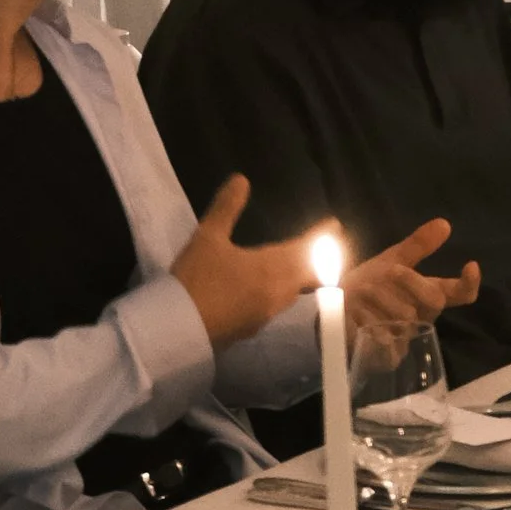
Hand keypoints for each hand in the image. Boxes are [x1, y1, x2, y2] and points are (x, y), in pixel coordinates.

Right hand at [172, 179, 327, 346]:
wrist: (177, 330)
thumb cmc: (196, 279)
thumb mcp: (207, 237)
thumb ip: (226, 208)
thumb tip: (241, 179)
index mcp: (271, 268)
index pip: (306, 249)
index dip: (321, 236)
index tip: (334, 226)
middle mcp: (277, 292)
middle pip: (306, 275)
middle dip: (317, 260)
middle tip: (326, 249)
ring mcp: (265, 315)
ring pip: (292, 293)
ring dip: (301, 279)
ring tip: (303, 268)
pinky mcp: (251, 329)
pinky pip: (275, 307)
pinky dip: (281, 294)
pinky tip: (270, 293)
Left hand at [344, 217, 480, 340]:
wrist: (337, 311)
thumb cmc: (369, 285)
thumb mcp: (391, 260)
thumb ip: (417, 245)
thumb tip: (445, 223)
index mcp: (428, 294)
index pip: (460, 293)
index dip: (469, 283)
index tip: (470, 265)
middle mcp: (422, 317)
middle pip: (434, 299)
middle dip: (411, 280)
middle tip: (391, 270)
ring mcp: (407, 339)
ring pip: (406, 317)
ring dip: (380, 298)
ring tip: (362, 292)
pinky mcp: (389, 357)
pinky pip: (384, 338)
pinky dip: (368, 319)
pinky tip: (356, 314)